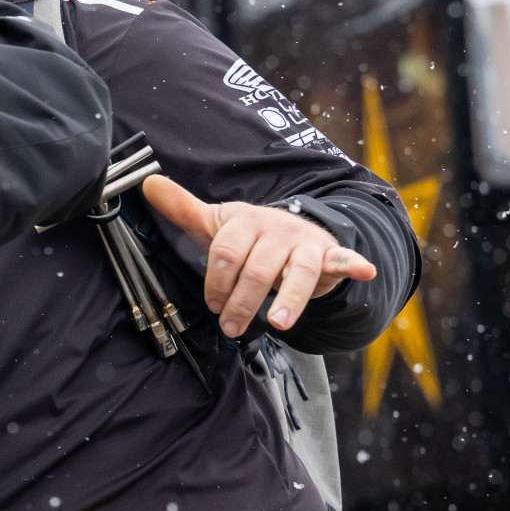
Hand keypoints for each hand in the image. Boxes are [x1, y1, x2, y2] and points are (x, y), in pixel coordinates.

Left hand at [142, 174, 376, 336]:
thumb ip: (182, 209)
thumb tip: (146, 183)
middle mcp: (275, 228)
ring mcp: (303, 241)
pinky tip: (363, 270)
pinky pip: (342, 258)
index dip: (217, 282)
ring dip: (289, 298)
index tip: (214, 304)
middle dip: (243, 301)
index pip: (226, 253)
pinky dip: (353, 263)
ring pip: (296, 271)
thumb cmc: (249, 235)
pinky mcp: (327, 255)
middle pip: (258, 269)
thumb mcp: (215, 223)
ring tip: (281, 323)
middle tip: (232, 326)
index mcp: (245, 221)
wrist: (293, 230)